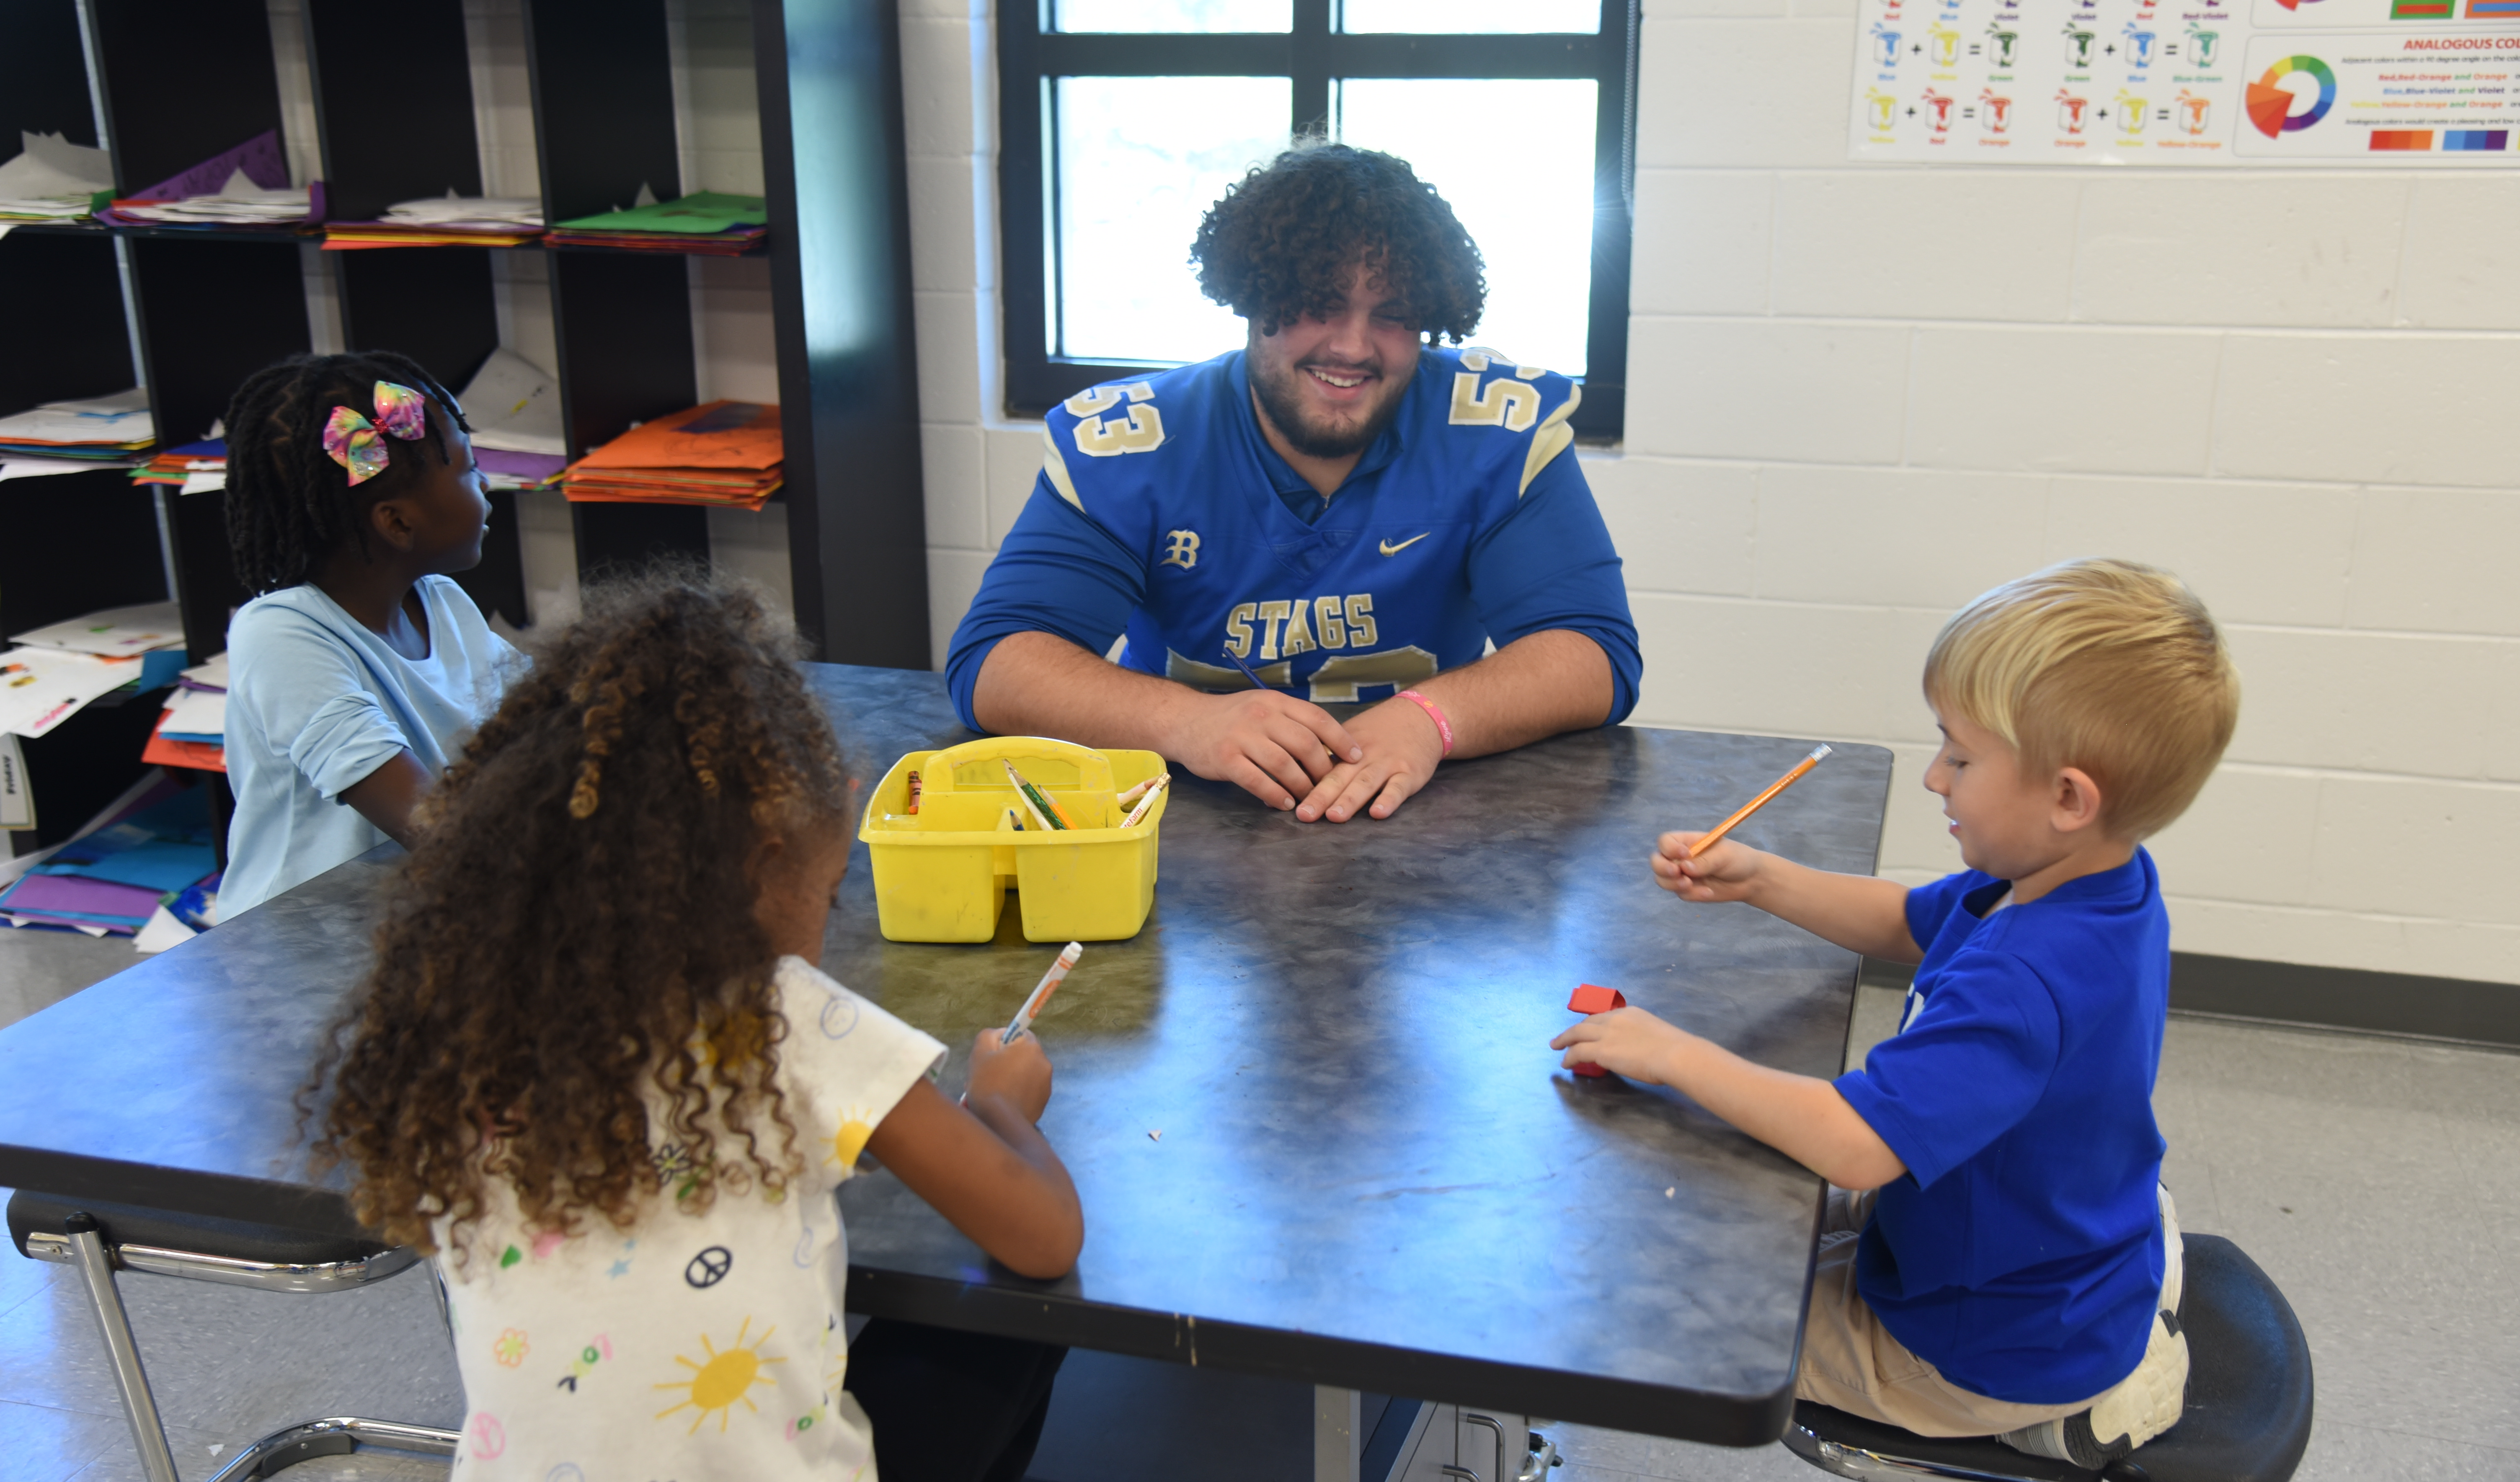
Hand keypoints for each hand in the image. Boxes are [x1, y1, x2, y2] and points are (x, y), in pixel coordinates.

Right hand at [965, 1028, 1053, 1123]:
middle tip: (989, 1074)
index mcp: (1031, 1047)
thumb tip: (1001, 1035)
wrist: (1000, 1121)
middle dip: (1007, 1062)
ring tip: (994, 1091)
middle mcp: (1044, 1062)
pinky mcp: (1044, 1101)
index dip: (1004, 1043)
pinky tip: (1004, 1101)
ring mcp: (1046, 1083)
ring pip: (1025, 1073)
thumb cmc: (987, 1083)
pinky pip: (1029, 1090)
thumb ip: (990, 1035)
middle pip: (1023, 1055)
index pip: (1020, 1034)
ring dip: (1012, 1077)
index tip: (993, 1055)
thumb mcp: (980, 1052)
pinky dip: (1018, 1092)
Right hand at [1167, 689, 1363, 809]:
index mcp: (1274, 701)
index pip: (1317, 718)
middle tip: (1329, 785)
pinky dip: (1274, 794)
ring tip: (1308, 798)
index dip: (1341, 739)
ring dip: (1301, 786)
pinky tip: (1283, 803)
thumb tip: (1328, 746)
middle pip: (1305, 744)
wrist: (1185, 721)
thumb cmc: (1230, 718)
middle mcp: (1260, 715)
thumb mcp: (1262, 706)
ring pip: (1284, 764)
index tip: (1356, 757)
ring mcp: (1242, 737)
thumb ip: (1290, 721)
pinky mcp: (1225, 759)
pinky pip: (1257, 780)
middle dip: (1323, 769)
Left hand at [1293, 695, 1446, 822]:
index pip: (1321, 767)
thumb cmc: (1380, 732)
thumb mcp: (1350, 737)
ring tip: (1334, 817)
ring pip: (1366, 783)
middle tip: (1304, 815)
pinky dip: (1388, 800)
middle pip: (1339, 777)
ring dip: (1350, 800)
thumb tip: (1292, 777)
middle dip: (1320, 797)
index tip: (1287, 801)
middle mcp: (1364, 756)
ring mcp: (1388, 764)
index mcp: (1345, 749)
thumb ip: (1327, 759)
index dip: (1305, 784)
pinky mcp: (1410, 773)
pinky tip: (1377, 813)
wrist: (1421, 716)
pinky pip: (1398, 788)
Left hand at [1549, 1005, 1692, 1084]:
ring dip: (1564, 1040)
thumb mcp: (1657, 1034)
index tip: (1589, 1029)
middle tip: (1566, 1036)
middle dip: (1575, 1029)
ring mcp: (1606, 1034)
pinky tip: (1565, 1063)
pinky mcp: (1601, 1050)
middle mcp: (1615, 1019)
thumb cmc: (1674, 1049)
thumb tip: (1642, 1048)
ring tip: (1556, 1046)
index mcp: (1630, 1013)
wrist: (1675, 1054)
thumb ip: (1644, 1037)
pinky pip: (1577, 1052)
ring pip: (1577, 1033)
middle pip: (1587, 1022)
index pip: (1605, 1016)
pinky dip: (1569, 1056)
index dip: (1594, 1023)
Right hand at [1651, 832, 1767, 902]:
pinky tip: (1709, 892)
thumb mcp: (1723, 856)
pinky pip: (1680, 894)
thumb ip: (1704, 861)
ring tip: (1692, 885)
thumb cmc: (1738, 859)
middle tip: (1678, 874)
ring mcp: (1682, 875)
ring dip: (1673, 884)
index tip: (1684, 854)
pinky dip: (1693, 894)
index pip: (1665, 841)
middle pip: (1656, 861)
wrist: (1751, 880)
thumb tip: (1685, 868)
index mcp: (1686, 842)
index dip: (1669, 848)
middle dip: (1662, 868)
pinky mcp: (1688, 890)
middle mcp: (1680, 858)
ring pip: (1662, 880)